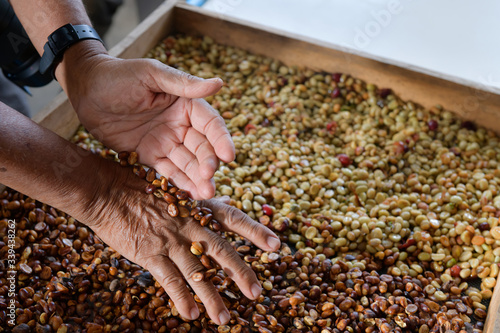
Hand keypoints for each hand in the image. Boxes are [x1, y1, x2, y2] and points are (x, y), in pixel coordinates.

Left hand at [60, 44, 233, 199]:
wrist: (85, 89)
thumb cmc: (118, 75)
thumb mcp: (152, 74)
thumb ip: (184, 84)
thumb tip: (219, 83)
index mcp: (185, 103)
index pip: (210, 124)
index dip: (221, 140)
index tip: (228, 156)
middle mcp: (180, 124)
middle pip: (201, 148)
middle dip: (208, 164)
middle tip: (209, 180)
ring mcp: (165, 141)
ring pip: (187, 163)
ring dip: (198, 178)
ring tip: (206, 194)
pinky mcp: (149, 155)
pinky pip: (167, 171)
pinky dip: (179, 183)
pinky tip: (191, 196)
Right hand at [85, 159, 280, 324]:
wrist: (108, 191)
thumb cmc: (142, 191)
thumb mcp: (176, 192)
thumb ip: (201, 205)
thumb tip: (226, 206)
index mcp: (198, 207)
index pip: (233, 218)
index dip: (256, 231)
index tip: (277, 245)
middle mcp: (189, 223)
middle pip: (221, 250)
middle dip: (240, 272)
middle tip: (257, 292)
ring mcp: (170, 239)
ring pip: (196, 271)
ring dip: (211, 296)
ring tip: (224, 318)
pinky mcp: (150, 253)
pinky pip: (169, 279)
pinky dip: (181, 297)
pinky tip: (190, 314)